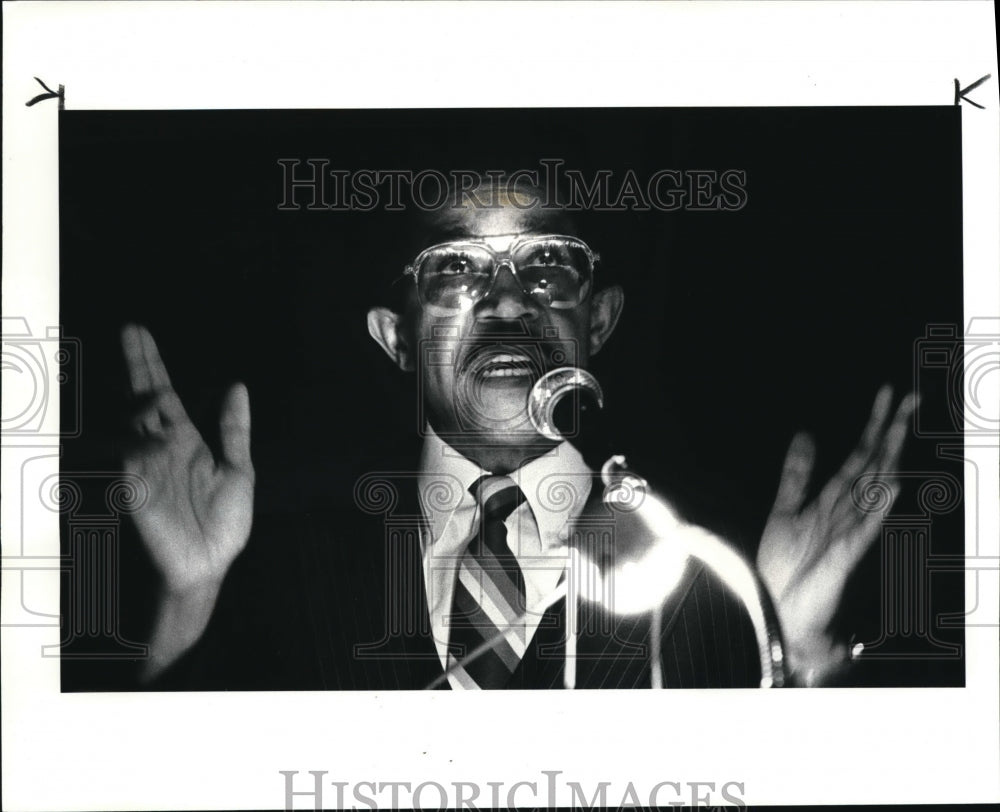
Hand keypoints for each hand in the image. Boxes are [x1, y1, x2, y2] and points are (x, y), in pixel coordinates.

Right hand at [122, 324, 254, 593]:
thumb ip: (234, 429)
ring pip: (134, 424)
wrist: (211, 565)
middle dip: (137, 366)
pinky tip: (156, 436)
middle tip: (129, 329)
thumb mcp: (239, 470)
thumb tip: (237, 386)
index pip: (165, 395)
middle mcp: (162, 449)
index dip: (152, 364)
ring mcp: (148, 468)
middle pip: (144, 399)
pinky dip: (140, 445)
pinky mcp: (139, 492)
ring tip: (154, 389)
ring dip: (142, 404)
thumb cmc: (223, 523)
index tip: (139, 332)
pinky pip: (132, 460)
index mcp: (187, 441)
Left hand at [756, 385, 916, 684]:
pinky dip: (878, 507)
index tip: (886, 394)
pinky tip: (892, 485)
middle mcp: (846, 514)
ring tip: (901, 427)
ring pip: (874, 488)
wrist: (773, 610)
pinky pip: (864, 527)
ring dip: (888, 458)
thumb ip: (797, 474)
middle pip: (873, 465)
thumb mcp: (785, 511)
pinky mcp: (844, 556)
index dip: (872, 425)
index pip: (859, 457)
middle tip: (909, 396)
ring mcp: (848, 533)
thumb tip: (806, 433)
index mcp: (832, 502)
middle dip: (889, 431)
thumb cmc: (783, 569)